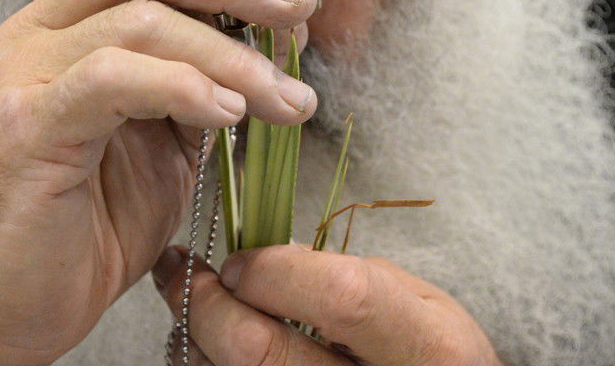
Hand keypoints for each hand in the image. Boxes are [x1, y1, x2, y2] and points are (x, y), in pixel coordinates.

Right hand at [0, 0, 317, 365]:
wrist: (18, 306)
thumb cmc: (94, 220)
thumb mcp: (165, 133)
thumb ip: (201, 74)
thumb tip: (280, 29)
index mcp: (64, 21)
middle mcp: (35, 32)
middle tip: (299, 5)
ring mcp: (23, 74)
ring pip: (136, 18)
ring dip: (232, 52)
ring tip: (287, 98)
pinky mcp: (24, 127)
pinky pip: (113, 79)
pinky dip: (184, 86)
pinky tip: (230, 114)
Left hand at [154, 244, 502, 365]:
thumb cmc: (431, 355)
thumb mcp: (419, 306)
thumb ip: (349, 276)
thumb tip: (265, 260)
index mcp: (424, 345)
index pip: (337, 297)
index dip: (273, 272)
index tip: (238, 262)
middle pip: (257, 349)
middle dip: (206, 302)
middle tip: (183, 271)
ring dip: (193, 337)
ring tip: (189, 308)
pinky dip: (205, 365)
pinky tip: (206, 346)